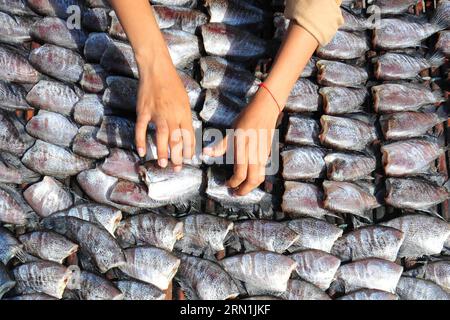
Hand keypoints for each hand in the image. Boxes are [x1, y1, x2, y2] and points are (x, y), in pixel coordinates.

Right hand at [135, 54, 194, 171]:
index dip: (189, 149)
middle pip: (176, 140)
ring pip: (161, 137)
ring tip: (163, 164)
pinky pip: (141, 129)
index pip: (188, 136)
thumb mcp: (185, 101)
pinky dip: (140, 141)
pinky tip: (141, 152)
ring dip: (162, 152)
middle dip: (177, 156)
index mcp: (184, 113)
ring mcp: (157, 113)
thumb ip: (185, 118)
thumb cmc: (173, 85)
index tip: (188, 159)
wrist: (157, 70)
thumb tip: (187, 134)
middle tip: (177, 168)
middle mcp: (171, 115)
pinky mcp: (143, 111)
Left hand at [203, 89, 279, 195]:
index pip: (240, 174)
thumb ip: (220, 146)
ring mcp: (263, 155)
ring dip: (251, 186)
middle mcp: (255, 155)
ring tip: (242, 189)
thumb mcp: (231, 131)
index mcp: (244, 150)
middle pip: (252, 180)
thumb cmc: (246, 119)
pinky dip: (256, 178)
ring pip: (260, 177)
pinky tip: (249, 177)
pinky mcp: (267, 153)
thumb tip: (206, 154)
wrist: (265, 110)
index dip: (233, 183)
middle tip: (235, 194)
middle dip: (244, 190)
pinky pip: (263, 170)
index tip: (227, 184)